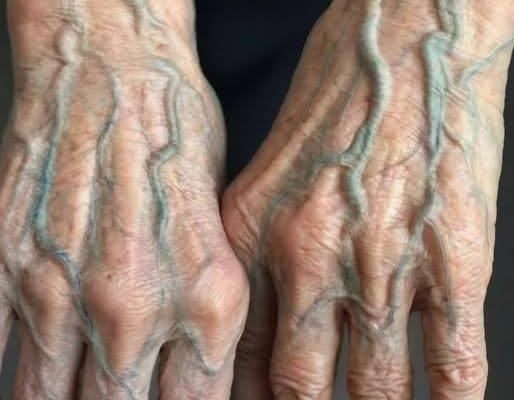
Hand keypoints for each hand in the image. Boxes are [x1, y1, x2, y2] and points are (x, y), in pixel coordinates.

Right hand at [0, 1, 247, 398]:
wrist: (116, 73)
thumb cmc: (179, 140)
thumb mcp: (226, 230)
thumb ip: (210, 311)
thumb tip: (197, 373)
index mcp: (210, 299)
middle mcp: (137, 306)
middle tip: (128, 397)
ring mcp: (63, 290)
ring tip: (89, 392)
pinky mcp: (5, 265)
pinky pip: (0, 358)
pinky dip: (18, 379)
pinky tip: (37, 377)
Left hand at [223, 1, 512, 398]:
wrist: (405, 36)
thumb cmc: (334, 96)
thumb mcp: (268, 173)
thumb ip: (261, 251)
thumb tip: (262, 324)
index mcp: (256, 237)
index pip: (238, 353)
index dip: (243, 398)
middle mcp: (310, 258)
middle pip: (300, 386)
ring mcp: (382, 260)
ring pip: (376, 387)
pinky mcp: (452, 256)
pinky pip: (453, 359)